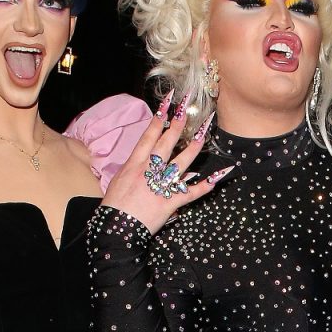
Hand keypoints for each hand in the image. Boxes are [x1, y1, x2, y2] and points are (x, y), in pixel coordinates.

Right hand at [102, 93, 229, 234]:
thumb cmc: (114, 205)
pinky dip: (205, 186)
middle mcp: (149, 171)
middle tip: (188, 108)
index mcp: (135, 164)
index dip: (159, 118)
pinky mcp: (171, 202)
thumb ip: (133, 167)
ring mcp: (162, 186)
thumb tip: (142, 157)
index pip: (149, 135)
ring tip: (204, 132)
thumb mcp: (119, 180)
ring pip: (182, 161)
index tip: (168, 103)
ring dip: (194, 146)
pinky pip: (191, 192)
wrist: (116, 228)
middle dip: (178, 123)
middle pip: (167, 142)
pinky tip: (218, 177)